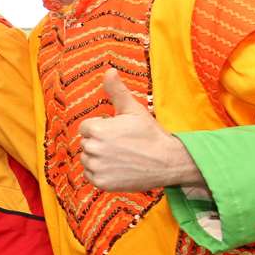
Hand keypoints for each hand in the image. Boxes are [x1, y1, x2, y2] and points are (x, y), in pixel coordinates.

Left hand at [78, 69, 201, 191]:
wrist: (168, 162)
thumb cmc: (150, 134)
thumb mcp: (133, 109)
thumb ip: (116, 91)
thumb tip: (109, 71)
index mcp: (97, 130)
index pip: (87, 128)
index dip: (103, 128)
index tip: (118, 132)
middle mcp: (93, 149)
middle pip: (86, 143)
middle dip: (100, 143)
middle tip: (122, 145)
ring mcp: (97, 168)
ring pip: (87, 160)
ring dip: (99, 158)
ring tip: (121, 156)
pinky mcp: (102, 183)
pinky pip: (91, 175)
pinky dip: (101, 173)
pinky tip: (118, 168)